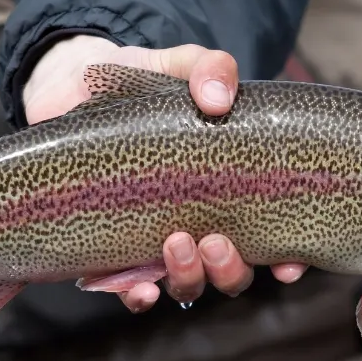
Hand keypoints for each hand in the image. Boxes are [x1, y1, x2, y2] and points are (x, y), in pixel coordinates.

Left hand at [23, 35, 307, 311]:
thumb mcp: (181, 66)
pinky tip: (139, 287)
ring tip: (176, 244)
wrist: (72, 90)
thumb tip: (218, 98)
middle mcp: (200, 226)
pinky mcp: (113, 250)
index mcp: (230, 193)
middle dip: (230, 269)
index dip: (289, 262)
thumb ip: (208, 68)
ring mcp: (158, 243)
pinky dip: (138, 295)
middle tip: (216, 240)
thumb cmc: (144, 83)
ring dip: (189, 276)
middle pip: (231, 273)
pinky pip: (131, 289)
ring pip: (187, 284)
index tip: (289, 263)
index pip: (273, 241)